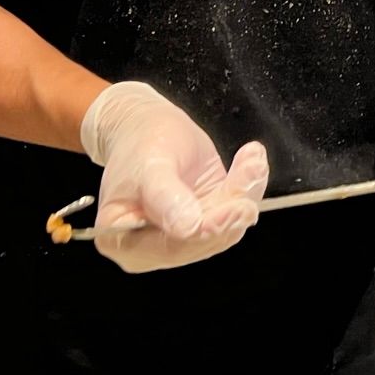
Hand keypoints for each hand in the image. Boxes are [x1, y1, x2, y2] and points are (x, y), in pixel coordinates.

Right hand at [83, 81, 268, 272]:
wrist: (147, 126)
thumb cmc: (138, 143)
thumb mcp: (149, 164)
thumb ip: (165, 196)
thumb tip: (187, 227)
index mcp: (122, 241)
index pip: (171, 248)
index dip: (207, 231)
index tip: (237, 207)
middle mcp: (152, 247)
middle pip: (204, 241)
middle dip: (233, 206)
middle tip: (252, 173)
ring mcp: (182, 236)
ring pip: (226, 227)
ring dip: (245, 192)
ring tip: (252, 160)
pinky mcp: (205, 221)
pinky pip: (234, 212)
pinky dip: (247, 187)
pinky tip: (251, 161)